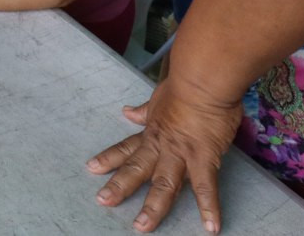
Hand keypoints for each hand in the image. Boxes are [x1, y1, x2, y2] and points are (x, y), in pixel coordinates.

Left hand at [87, 76, 242, 232]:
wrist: (202, 81)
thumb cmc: (184, 85)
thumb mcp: (158, 97)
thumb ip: (145, 110)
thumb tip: (127, 112)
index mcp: (153, 132)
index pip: (126, 148)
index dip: (109, 158)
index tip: (92, 168)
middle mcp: (162, 146)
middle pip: (136, 169)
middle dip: (119, 186)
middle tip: (103, 201)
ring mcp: (181, 154)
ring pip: (163, 185)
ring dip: (153, 208)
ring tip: (141, 226)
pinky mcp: (204, 158)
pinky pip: (205, 187)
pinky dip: (209, 208)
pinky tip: (211, 227)